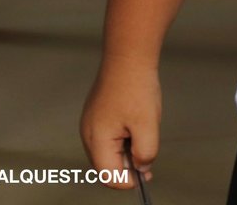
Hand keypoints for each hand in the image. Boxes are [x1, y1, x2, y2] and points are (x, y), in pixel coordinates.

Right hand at [81, 58, 160, 191]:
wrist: (129, 54)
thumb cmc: (135, 85)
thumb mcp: (147, 124)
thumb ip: (145, 152)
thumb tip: (141, 167)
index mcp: (96, 139)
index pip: (109, 175)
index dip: (128, 181)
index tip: (145, 177)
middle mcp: (88, 133)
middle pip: (106, 164)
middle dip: (128, 165)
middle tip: (148, 159)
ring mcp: (91, 121)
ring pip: (108, 149)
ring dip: (127, 149)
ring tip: (144, 132)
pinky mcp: (97, 111)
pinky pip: (109, 133)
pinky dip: (124, 136)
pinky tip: (138, 122)